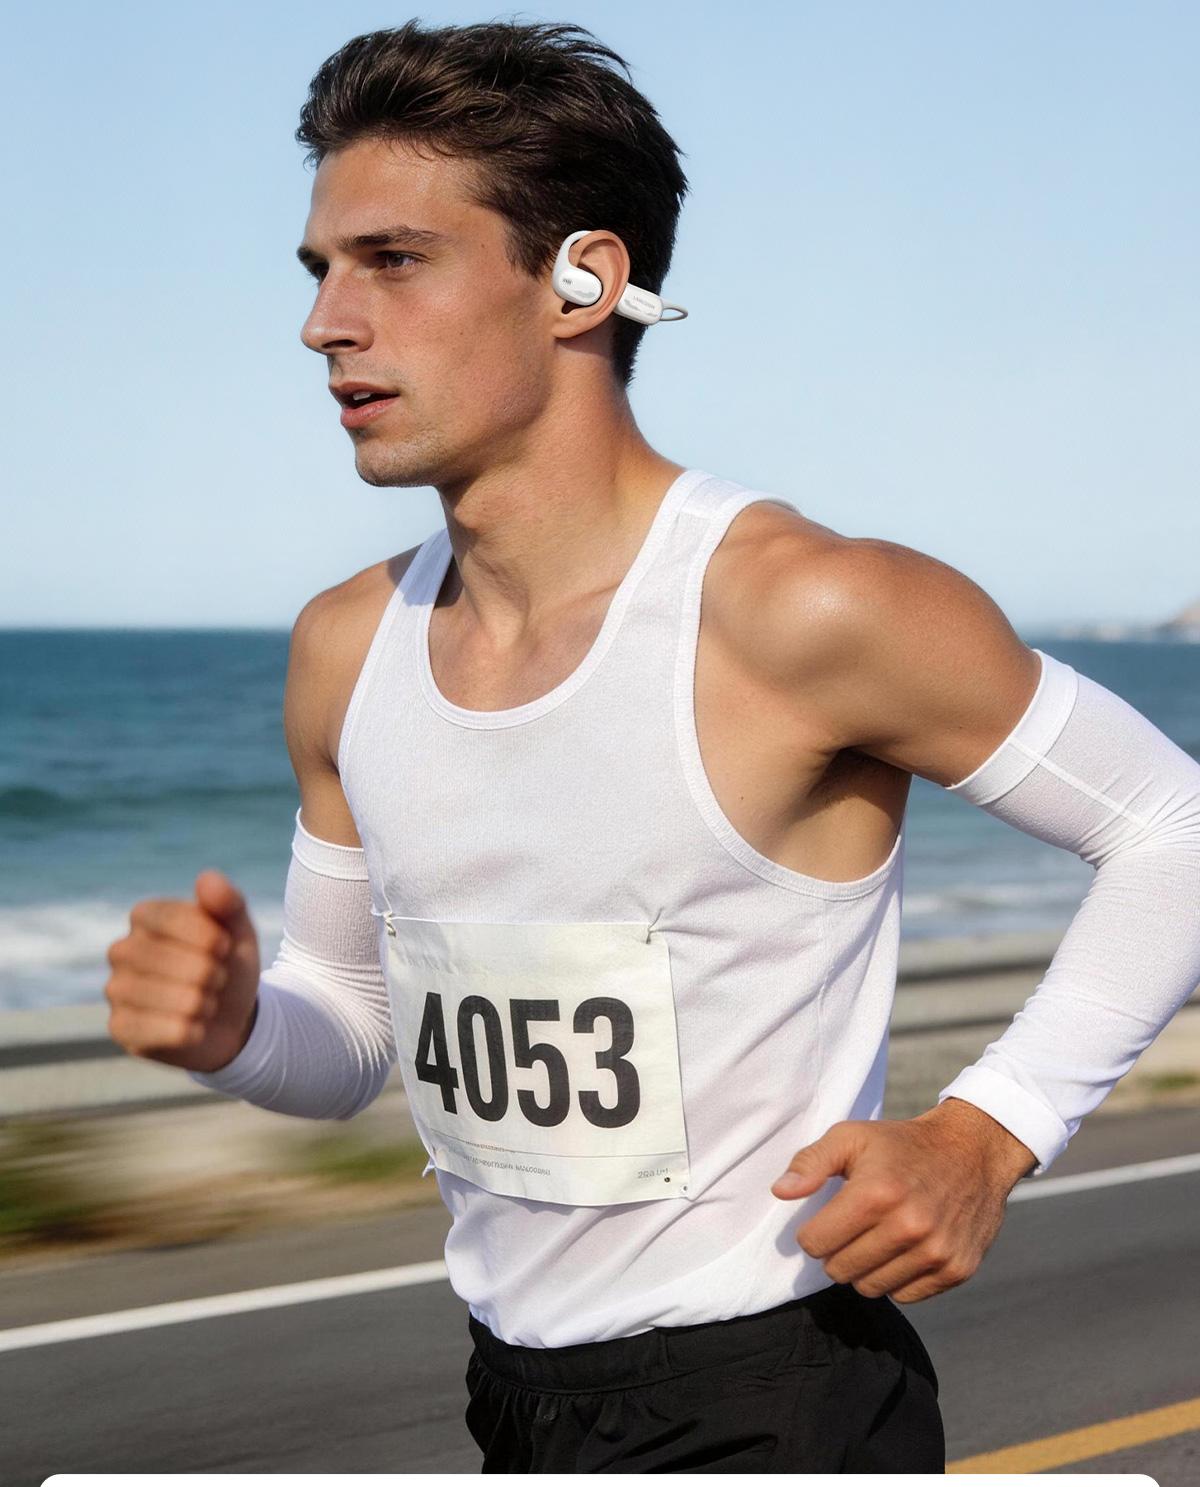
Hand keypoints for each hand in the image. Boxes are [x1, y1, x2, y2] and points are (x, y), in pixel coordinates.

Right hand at [105, 870, 260, 1072]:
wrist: (231, 1018)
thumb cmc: (229, 965)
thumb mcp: (239, 931)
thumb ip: (228, 902)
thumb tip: (207, 878)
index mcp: (145, 916)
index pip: (170, 918)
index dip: (207, 936)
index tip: (226, 948)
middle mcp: (122, 950)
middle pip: (164, 959)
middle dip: (208, 973)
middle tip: (218, 980)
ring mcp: (116, 989)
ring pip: (158, 996)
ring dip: (200, 1003)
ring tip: (207, 1002)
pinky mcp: (119, 1027)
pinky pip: (150, 1030)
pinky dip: (186, 1031)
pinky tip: (197, 1028)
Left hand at [771, 1099, 1036, 1303]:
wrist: (973, 1151)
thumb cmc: (901, 1145)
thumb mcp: (852, 1137)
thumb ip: (811, 1163)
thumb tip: (780, 1192)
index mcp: (876, 1193)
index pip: (815, 1243)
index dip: (813, 1232)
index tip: (826, 1218)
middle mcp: (908, 1226)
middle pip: (840, 1271)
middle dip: (836, 1252)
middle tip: (851, 1229)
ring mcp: (936, 1252)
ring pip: (871, 1288)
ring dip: (865, 1268)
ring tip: (876, 1238)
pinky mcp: (957, 1270)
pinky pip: (905, 1296)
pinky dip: (897, 1278)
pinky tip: (903, 1249)